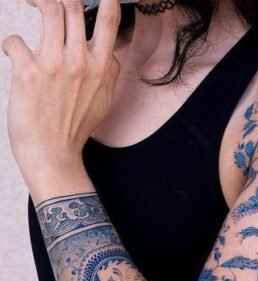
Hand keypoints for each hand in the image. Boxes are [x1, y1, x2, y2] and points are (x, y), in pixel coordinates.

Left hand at [1, 0, 120, 185]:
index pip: (110, 19)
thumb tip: (112, 52)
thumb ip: (111, 73)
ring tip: (28, 4)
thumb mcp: (104, 102)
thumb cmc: (75, 129)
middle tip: (45, 1)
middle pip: (72, 5)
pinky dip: (11, 44)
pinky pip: (15, 41)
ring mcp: (54, 65)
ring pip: (47, 9)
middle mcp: (79, 61)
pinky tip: (14, 55)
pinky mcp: (28, 72)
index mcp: (101, 67)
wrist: (53, 154)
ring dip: (36, 2)